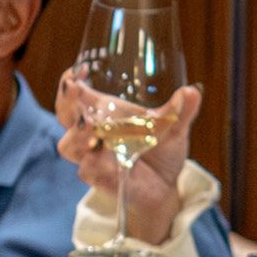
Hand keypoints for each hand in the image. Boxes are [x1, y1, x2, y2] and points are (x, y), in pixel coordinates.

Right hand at [55, 70, 201, 244]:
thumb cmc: (161, 150)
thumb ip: (180, 111)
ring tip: (92, 127)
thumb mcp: (173, 128)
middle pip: (64, 114)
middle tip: (77, 90)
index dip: (69, 81)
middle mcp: (92, 132)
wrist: (164, 185)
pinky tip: (106, 160)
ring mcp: (91, 155)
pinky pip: (87, 169)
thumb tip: (192, 91)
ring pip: (68, 144)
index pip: (74, 93)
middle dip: (67, 103)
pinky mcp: (97, 177)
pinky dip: (95, 164)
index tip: (79, 70)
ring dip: (78, 135)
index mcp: (103, 111)